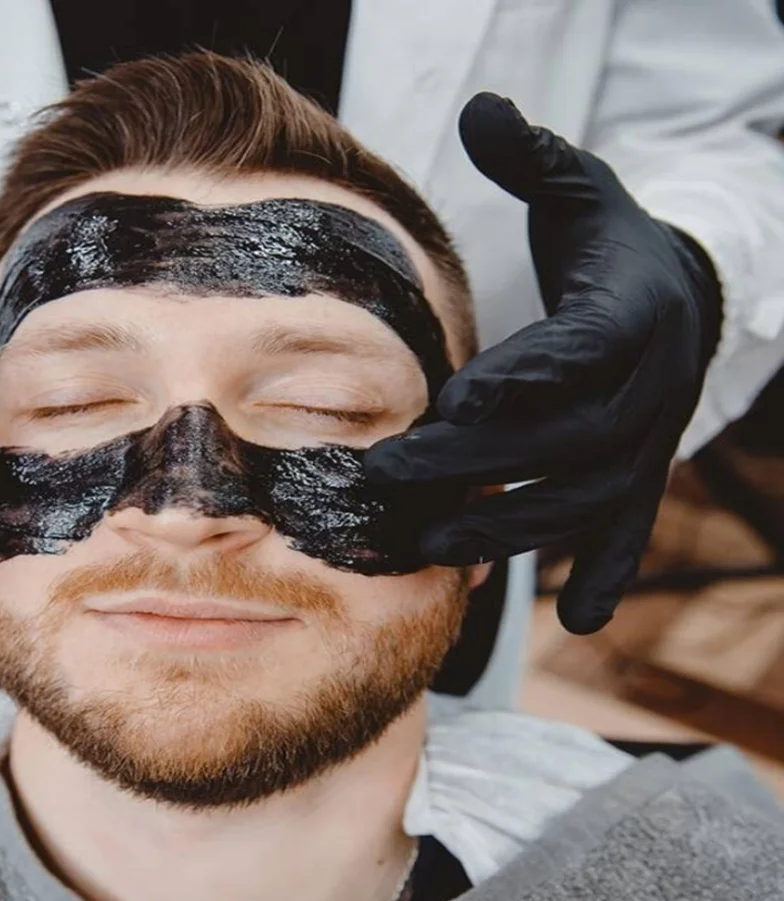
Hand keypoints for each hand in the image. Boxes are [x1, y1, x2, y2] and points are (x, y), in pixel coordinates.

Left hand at [365, 93, 721, 633]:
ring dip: (512, 526)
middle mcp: (648, 384)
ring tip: (432, 549)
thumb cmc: (610, 247)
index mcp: (628, 312)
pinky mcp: (643, 473)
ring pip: (587, 497)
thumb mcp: (580, 190)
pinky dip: (607, 572)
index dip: (526, 375)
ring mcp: (648, 439)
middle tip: (390, 477)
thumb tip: (483, 105)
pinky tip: (580, 623)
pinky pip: (632, 529)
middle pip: (567, 437)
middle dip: (478, 460)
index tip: (454, 399)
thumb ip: (531, 157)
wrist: (683, 295)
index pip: (580, 350)